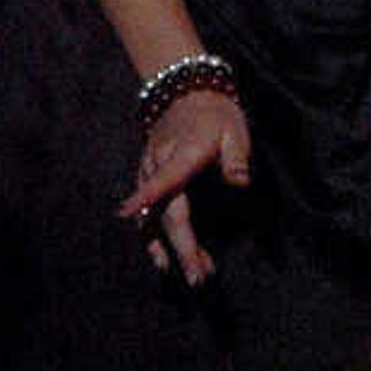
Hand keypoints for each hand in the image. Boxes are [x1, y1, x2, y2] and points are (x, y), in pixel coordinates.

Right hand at [122, 84, 246, 284]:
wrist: (186, 94)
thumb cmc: (215, 115)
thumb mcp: (234, 130)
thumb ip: (236, 158)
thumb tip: (240, 182)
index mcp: (183, 154)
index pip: (165, 180)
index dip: (147, 198)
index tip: (129, 215)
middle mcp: (158, 166)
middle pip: (165, 213)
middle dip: (181, 247)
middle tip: (197, 277)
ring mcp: (148, 173)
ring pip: (151, 218)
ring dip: (168, 248)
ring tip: (190, 274)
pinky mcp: (146, 179)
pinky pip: (146, 214)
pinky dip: (154, 238)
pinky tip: (164, 259)